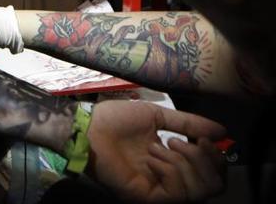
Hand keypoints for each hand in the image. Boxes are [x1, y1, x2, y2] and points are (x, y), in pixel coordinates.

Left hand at [87, 100, 226, 202]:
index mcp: (173, 164)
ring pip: (198, 192)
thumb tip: (222, 132)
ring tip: (161, 146)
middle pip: (212, 187)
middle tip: (180, 142)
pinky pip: (176, 194)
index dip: (217, 159)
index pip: (212, 175)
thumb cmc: (117, 119)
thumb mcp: (159, 117)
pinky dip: (171, 171)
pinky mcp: (146, 198)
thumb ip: (190, 125)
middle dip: (204, 161)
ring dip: (184, 163)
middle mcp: (169, 181)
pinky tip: (153, 157)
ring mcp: (158, 192)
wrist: (91, 125)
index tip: (205, 140)